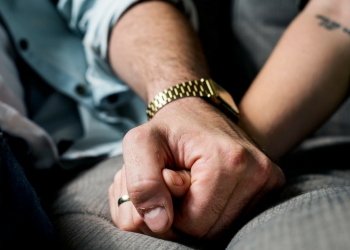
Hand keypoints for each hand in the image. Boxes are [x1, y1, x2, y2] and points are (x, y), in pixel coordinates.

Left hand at [109, 98, 284, 239]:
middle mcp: (258, 171)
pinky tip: (208, 186)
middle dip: (186, 215)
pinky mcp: (271, 184)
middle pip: (212, 231)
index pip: (195, 224)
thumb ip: (142, 184)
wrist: (196, 112)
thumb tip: (159, 224)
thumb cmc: (168, 128)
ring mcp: (269, 179)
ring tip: (192, 182)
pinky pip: (237, 218)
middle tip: (178, 181)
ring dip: (200, 213)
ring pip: (224, 228)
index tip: (167, 181)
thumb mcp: (140, 144)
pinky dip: (216, 209)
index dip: (171, 212)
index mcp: (229, 159)